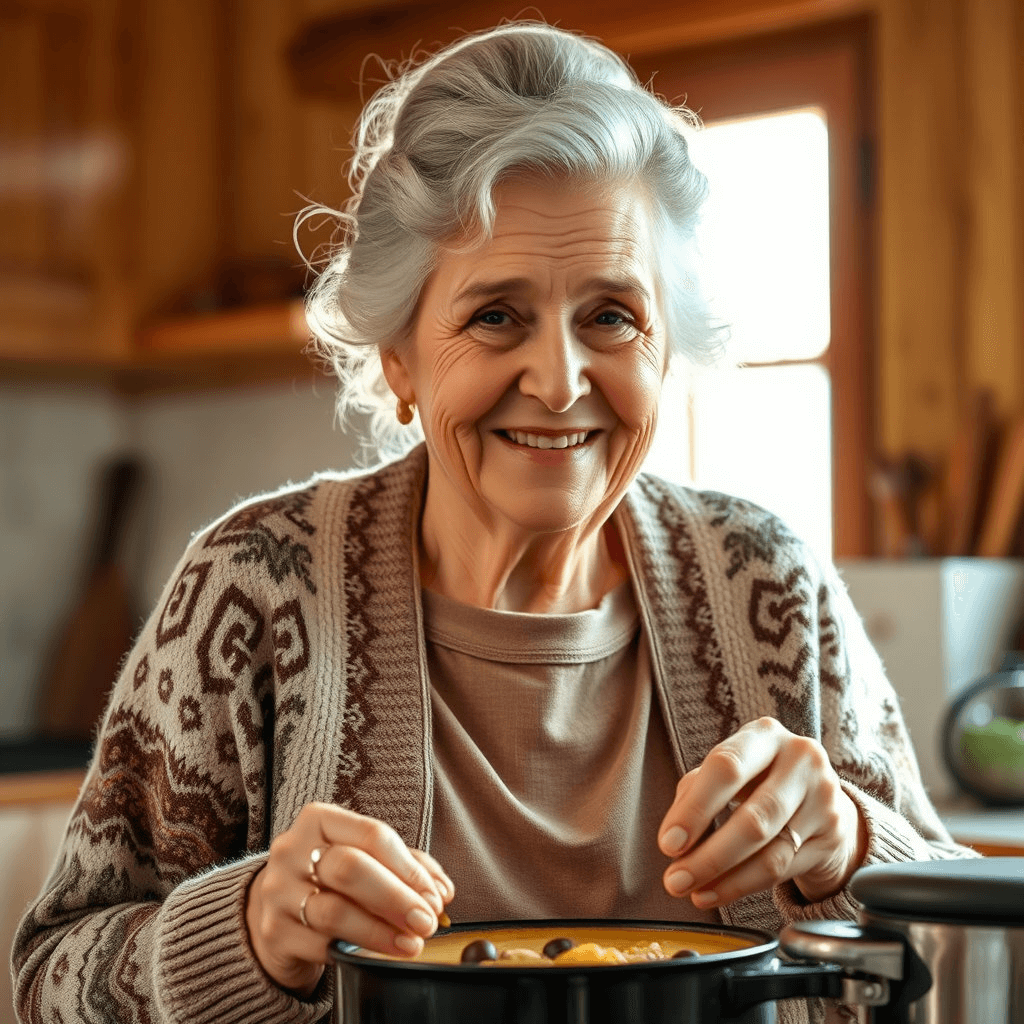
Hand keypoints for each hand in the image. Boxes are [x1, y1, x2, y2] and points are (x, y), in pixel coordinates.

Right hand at [245, 803, 453, 996]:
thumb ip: (405, 866)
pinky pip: (321, 944)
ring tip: (411, 943)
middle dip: (396, 897)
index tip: (434, 894)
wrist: (273, 907)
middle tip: (426, 920)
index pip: (372, 835)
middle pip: (351, 869)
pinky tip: (378, 953)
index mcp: (319, 820)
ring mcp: (279, 891)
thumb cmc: (329, 877)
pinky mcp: (274, 932)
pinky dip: (356, 949)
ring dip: (381, 930)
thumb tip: (441, 891)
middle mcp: (293, 850)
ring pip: (335, 911)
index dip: (409, 868)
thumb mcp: (364, 858)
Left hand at [657, 717, 866, 908]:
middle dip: (709, 856)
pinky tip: (718, 891)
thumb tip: (675, 839)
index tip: (669, 842)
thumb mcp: (730, 770)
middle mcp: (801, 760)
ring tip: (694, 890)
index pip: (727, 768)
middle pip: (754, 817)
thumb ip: (697, 792)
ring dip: (725, 878)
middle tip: (676, 878)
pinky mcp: (833, 834)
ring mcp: (824, 798)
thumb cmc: (758, 778)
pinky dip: (744, 885)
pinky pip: (784, 869)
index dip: (695, 809)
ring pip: (771, 852)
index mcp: (765, 734)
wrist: (817, 793)